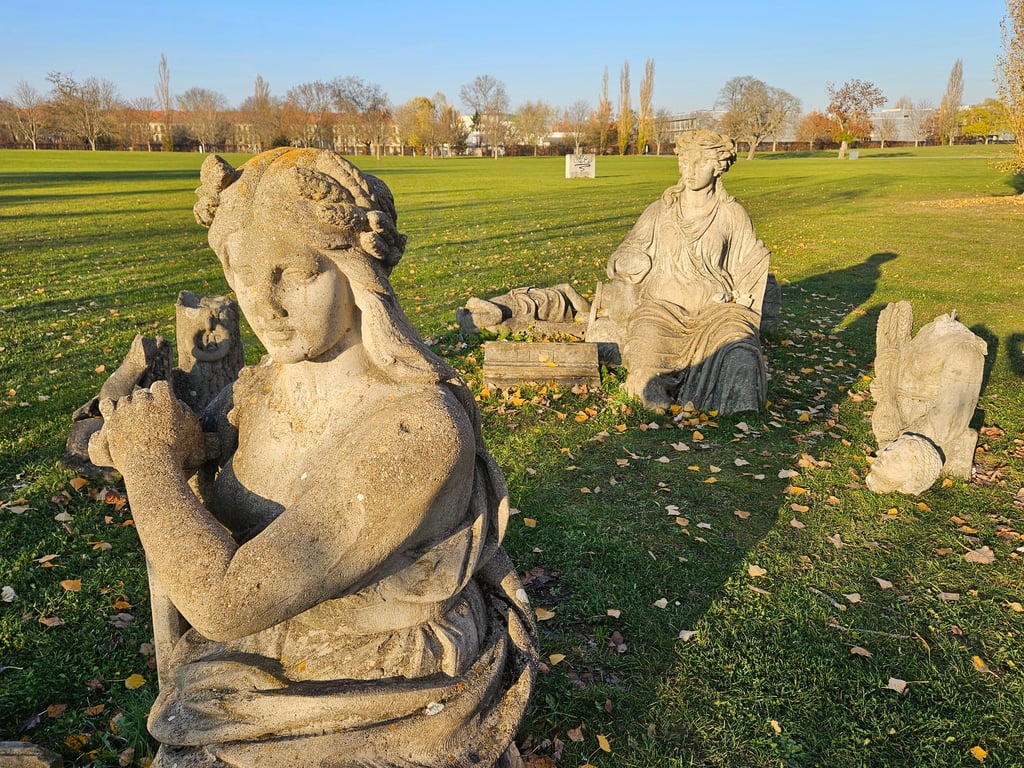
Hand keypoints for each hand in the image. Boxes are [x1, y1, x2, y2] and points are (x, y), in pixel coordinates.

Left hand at [89, 381, 204, 474]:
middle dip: (146, 403)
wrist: (151, 468)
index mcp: (165, 399)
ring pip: (125, 400)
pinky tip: (116, 416)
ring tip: (134, 424)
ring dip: (129, 408)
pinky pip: (106, 405)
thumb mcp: (192, 430)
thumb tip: (177, 402)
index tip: (163, 406)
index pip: (160, 386)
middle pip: (142, 393)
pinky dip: (110, 408)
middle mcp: (144, 400)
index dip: (162, 395)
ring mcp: (126, 409)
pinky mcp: (112, 420)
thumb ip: (185, 411)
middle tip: (149, 419)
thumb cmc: (176, 451)